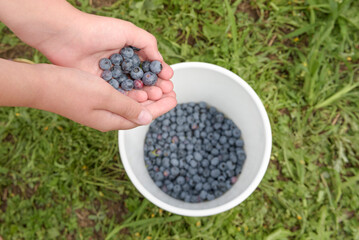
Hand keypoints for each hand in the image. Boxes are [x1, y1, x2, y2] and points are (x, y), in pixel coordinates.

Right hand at [33, 64, 176, 130]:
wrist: (42, 84)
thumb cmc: (72, 89)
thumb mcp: (104, 96)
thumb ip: (127, 107)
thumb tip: (147, 119)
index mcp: (112, 120)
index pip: (143, 116)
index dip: (161, 107)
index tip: (176, 98)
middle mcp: (108, 118)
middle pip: (139, 111)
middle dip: (156, 101)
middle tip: (171, 90)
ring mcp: (101, 109)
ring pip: (131, 103)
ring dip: (146, 95)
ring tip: (160, 86)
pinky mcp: (95, 99)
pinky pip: (121, 97)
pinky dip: (132, 90)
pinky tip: (138, 84)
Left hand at [35, 11, 173, 102]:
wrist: (66, 36)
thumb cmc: (98, 30)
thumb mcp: (128, 31)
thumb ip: (148, 44)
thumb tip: (161, 63)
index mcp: (128, 52)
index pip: (148, 67)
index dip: (160, 75)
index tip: (170, 81)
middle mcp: (120, 66)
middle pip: (142, 81)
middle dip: (156, 87)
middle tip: (167, 92)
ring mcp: (110, 77)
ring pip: (132, 89)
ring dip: (146, 94)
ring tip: (157, 96)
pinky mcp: (100, 86)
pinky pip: (118, 94)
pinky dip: (129, 97)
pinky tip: (140, 100)